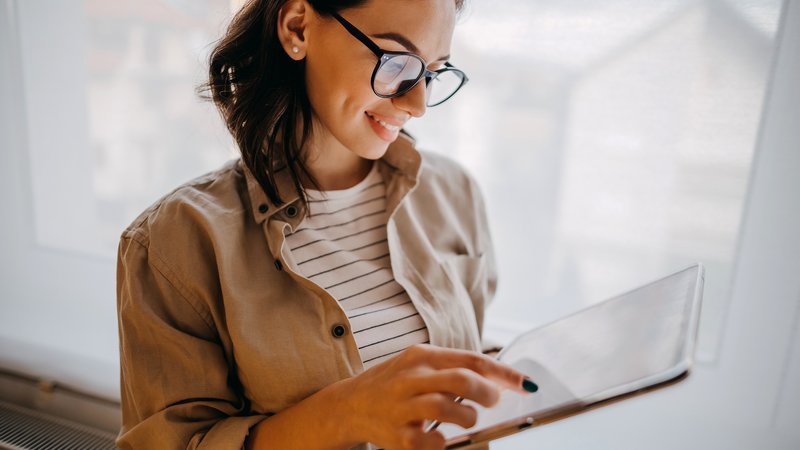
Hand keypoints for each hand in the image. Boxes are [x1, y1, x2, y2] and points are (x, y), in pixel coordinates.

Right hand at [332, 344, 530, 449]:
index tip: (526, 384)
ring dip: (467, 417)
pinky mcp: (397, 435)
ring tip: (465, 418)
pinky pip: (432, 441)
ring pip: (449, 409)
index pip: (471, 360)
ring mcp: (402, 406)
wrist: (349, 405)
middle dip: (487, 394)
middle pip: (462, 381)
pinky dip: (443, 441)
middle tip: (492, 402)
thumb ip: (454, 368)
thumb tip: (499, 379)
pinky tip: (438, 436)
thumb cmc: (394, 384)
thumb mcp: (419, 365)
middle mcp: (411, 378)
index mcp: (421, 356)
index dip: (504, 373)